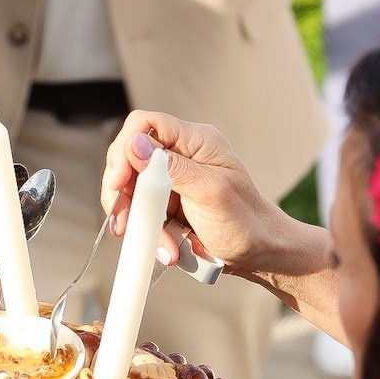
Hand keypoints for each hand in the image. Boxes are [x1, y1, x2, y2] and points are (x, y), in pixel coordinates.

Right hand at [103, 112, 284, 275]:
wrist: (260, 254)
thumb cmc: (246, 222)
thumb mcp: (210, 192)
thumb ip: (171, 167)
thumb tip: (135, 143)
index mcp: (196, 141)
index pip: (146, 124)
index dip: (126, 147)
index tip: (119, 181)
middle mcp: (181, 155)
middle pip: (130, 157)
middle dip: (123, 191)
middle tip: (123, 219)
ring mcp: (172, 180)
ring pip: (132, 189)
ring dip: (136, 219)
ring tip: (156, 243)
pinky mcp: (167, 203)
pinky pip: (143, 212)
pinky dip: (147, 232)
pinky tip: (165, 249)